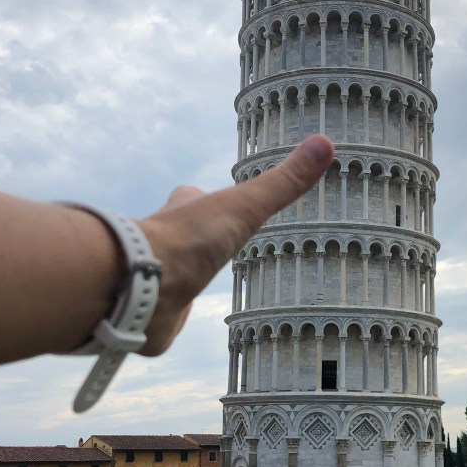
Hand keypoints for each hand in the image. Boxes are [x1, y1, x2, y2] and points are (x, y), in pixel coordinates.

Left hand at [137, 134, 333, 354]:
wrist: (142, 287)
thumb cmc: (191, 239)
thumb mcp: (246, 206)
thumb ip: (283, 182)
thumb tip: (325, 142)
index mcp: (183, 213)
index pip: (191, 195)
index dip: (200, 196)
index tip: (212, 198)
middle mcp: (164, 242)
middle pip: (175, 234)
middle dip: (188, 239)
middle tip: (206, 245)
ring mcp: (155, 279)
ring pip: (164, 274)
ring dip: (176, 278)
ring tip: (194, 284)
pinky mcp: (151, 316)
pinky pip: (158, 317)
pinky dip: (165, 319)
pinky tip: (172, 324)